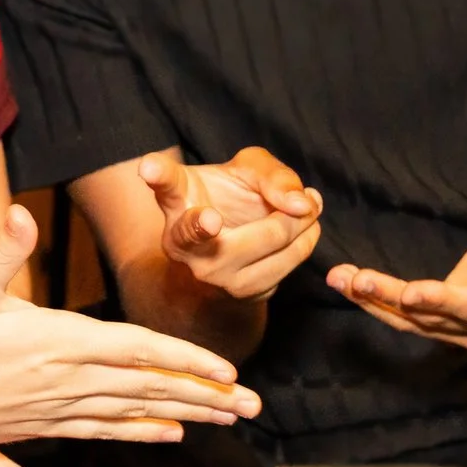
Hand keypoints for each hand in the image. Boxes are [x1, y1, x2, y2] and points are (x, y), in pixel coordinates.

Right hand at [0, 204, 261, 444]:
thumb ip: (3, 250)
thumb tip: (25, 216)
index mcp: (56, 343)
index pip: (136, 351)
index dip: (185, 360)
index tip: (225, 370)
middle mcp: (66, 381)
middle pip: (149, 387)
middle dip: (205, 395)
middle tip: (250, 405)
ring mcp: (58, 408)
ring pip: (135, 412)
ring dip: (185, 415)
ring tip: (226, 419)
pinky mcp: (47, 425)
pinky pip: (106, 431)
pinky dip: (142, 431)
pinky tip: (170, 433)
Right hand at [140, 148, 321, 301]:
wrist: (226, 243)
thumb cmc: (228, 195)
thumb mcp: (245, 169)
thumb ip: (272, 176)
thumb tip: (301, 205)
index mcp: (175, 202)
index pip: (166, 187)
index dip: (158, 174)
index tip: (156, 173)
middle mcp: (183, 245)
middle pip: (253, 233)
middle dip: (287, 214)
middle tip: (310, 197)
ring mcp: (210, 277)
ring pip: (274, 250)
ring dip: (303, 227)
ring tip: (310, 208)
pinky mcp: (240, 297)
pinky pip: (286, 270)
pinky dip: (303, 247)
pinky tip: (302, 233)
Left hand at [326, 196, 466, 348]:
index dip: (440, 300)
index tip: (408, 293)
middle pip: (432, 316)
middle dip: (390, 297)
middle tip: (354, 279)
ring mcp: (463, 331)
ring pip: (411, 321)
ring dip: (373, 301)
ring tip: (340, 279)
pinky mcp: (442, 327)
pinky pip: (405, 319)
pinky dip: (375, 302)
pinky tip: (348, 284)